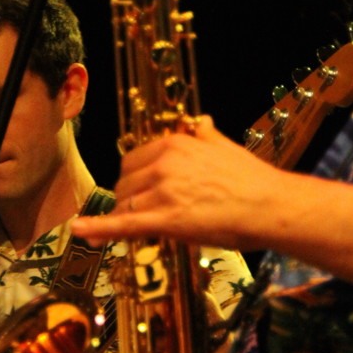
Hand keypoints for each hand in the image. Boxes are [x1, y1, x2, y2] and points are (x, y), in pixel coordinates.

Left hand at [73, 116, 296, 250]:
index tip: (139, 188)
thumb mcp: (226, 147)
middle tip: (146, 211)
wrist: (271, 206)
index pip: (134, 159)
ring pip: (125, 205)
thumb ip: (206, 134)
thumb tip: (201, 121)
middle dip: (130, 198)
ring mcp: (162, 192)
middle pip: (125, 183)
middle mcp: (164, 164)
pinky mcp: (165, 220)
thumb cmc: (253, 180)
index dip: (135, 178)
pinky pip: (123, 224)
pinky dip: (98, 228)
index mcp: (175, 143)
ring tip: (141, 227)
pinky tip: (80, 231)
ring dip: (127, 216)